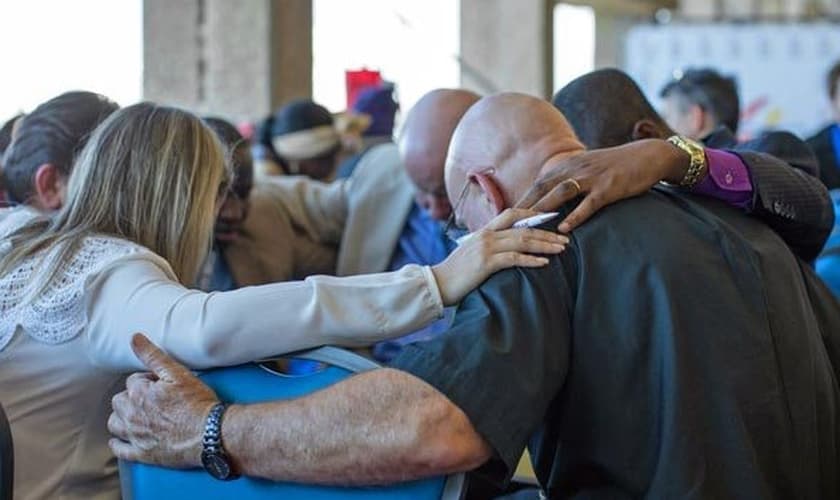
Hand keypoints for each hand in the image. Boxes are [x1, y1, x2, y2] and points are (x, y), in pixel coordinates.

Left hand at [108, 334, 218, 467]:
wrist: (210, 433)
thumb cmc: (197, 404)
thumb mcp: (178, 373)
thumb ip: (153, 355)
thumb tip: (135, 339)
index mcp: (139, 394)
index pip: (132, 381)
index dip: (147, 381)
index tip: (160, 385)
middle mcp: (132, 415)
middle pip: (119, 402)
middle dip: (132, 397)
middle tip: (150, 398)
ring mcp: (136, 436)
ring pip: (115, 424)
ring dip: (122, 417)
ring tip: (137, 415)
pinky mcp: (142, 453)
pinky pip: (120, 450)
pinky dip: (118, 443)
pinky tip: (124, 439)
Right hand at [431, 208, 568, 304]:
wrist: (436, 284)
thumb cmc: (455, 274)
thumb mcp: (472, 254)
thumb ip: (488, 247)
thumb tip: (506, 250)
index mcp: (483, 231)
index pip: (511, 213)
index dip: (533, 214)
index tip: (551, 219)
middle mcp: (486, 235)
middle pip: (523, 228)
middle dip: (547, 233)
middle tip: (565, 239)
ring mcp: (485, 248)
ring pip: (522, 241)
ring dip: (544, 244)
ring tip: (561, 249)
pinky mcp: (485, 263)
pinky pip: (513, 258)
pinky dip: (531, 259)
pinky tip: (544, 262)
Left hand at [515, 139, 692, 231]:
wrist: (647, 156)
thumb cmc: (614, 167)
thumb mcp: (586, 170)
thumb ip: (566, 183)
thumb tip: (547, 201)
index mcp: (566, 166)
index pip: (536, 185)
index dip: (518, 202)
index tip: (502, 219)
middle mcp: (574, 169)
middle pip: (541, 189)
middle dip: (522, 209)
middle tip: (504, 227)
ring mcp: (591, 178)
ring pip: (560, 195)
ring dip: (542, 211)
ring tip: (526, 230)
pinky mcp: (609, 187)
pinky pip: (589, 203)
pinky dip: (576, 216)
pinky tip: (565, 229)